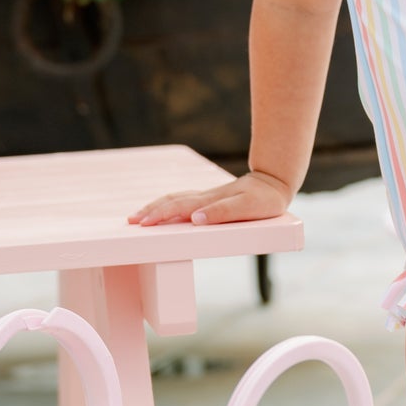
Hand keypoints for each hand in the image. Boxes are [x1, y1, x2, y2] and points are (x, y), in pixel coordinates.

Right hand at [128, 168, 293, 227]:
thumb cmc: (264, 200)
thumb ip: (222, 213)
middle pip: (170, 201)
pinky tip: (163, 210)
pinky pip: (182, 200)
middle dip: (149, 211)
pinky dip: (167, 204)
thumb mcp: (247, 208)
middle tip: (130, 221)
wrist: (274, 182)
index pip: (178, 208)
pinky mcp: (209, 198)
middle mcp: (204, 198)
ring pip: (174, 199)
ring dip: (155, 207)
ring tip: (139, 216)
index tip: (142, 223)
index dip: (159, 215)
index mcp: (209, 202)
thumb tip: (194, 219)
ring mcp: (205, 197)